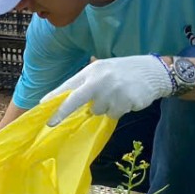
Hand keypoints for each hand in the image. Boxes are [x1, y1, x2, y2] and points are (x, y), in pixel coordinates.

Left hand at [42, 54, 173, 125]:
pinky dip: (118, 110)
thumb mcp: (103, 70)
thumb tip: (67, 100)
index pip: (69, 85)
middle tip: (51, 123)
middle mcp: (99, 80)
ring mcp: (112, 91)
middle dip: (62, 112)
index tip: (42, 107)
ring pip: (97, 111)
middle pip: (76, 100)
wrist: (152, 71)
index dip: (55, 97)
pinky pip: (113, 114)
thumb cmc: (123, 71)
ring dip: (104, 108)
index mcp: (92, 71)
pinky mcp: (124, 101)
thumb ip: (87, 83)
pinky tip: (126, 99)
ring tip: (116, 95)